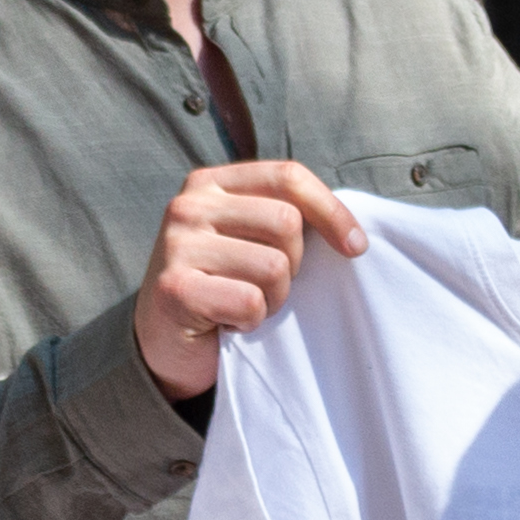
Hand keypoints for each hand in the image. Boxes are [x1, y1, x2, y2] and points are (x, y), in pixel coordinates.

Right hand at [131, 159, 368, 397]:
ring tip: (244, 304)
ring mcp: (177, 245)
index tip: (356, 247)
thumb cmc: (221, 287)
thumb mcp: (248, 239)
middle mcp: (189, 205)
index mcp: (211, 183)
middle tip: (267, 287)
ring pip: (274, 267)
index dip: (331, 211)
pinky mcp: (175, 288)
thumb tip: (353, 234)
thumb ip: (282, 219)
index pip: (288, 176)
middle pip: (287, 223)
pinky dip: (251, 321)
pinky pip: (250, 301)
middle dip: (294, 265)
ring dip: (273, 298)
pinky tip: (228, 322)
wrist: (163, 343)